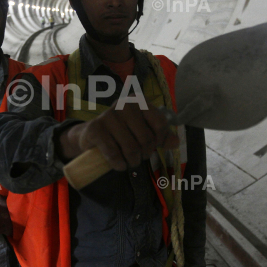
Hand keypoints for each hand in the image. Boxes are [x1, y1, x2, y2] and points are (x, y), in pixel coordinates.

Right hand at [59, 97, 179, 170]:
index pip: (160, 122)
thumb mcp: (143, 130)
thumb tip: (175, 142)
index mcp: (138, 101)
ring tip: (130, 161)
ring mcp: (108, 116)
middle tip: (140, 156)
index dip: (160, 139)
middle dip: (145, 153)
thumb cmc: (122, 132)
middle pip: (146, 138)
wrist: (91, 135)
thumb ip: (160, 135)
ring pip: (131, 148)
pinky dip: (119, 164)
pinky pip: (114, 154)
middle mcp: (123, 104)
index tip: (155, 146)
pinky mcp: (95, 129)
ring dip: (133, 161)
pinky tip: (119, 165)